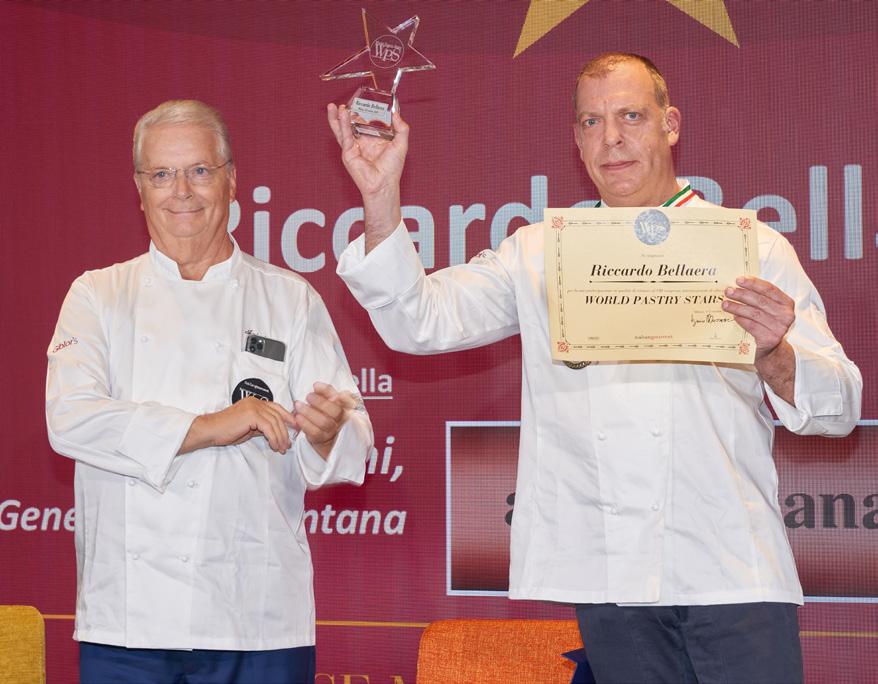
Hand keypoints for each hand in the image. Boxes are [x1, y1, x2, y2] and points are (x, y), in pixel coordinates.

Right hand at [180, 396, 295, 454]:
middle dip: (286, 431)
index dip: (288, 417)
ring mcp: (254, 406)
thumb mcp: (249, 428)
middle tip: (288, 444)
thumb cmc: (226, 430)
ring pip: (275, 422)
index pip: (276, 408)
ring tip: (282, 448)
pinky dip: (274, 438)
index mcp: (255, 402)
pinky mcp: (252, 414)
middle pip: (278, 416)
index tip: (295, 428)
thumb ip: (262, 427)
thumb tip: (276, 432)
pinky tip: (274, 446)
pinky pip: (269, 427)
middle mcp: (256, 402)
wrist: (210, 430)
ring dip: (280, 437)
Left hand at [291, 381, 358, 459]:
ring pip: (324, 422)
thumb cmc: (326, 415)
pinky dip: (305, 423)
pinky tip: (298, 417)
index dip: (336, 395)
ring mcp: (333, 431)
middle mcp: (342, 420)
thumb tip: (317, 385)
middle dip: (320, 402)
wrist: (326, 437)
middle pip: (335, 411)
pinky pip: (315, 432)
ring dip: (309, 412)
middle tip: (308, 396)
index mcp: (346, 408)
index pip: (345, 399)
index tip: (318, 386)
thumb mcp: (328, 402)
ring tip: (298, 405)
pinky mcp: (322, 440)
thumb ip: (325, 393)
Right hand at [327, 103, 407, 249]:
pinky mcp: (348, 152)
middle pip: (352, 124)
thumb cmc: (392, 169)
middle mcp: (363, 143)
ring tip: (335, 106)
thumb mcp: (401, 144)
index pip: (368, 123)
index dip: (366, 112)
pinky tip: (340, 114)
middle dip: (348, 113)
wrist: (384, 183)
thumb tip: (396, 114)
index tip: (365, 101)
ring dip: (338, 118)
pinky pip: (344, 135)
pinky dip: (341, 124)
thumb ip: (401, 128)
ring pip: (343, 129)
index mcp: (374, 140)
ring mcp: (354, 147)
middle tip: (347, 102)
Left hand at [722, 276, 794, 358]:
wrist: (770, 349)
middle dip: (742, 294)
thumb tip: (737, 284)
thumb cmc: (766, 324)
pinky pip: (752, 326)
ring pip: (754, 313)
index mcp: (787, 303)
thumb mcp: (767, 309)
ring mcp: (780, 328)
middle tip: (727, 291)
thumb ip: (759, 297)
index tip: (738, 279)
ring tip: (725, 303)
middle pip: (760, 301)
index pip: (770, 289)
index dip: (753, 283)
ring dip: (737, 307)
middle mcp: (786, 315)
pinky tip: (733, 316)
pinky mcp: (770, 339)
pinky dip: (741, 320)